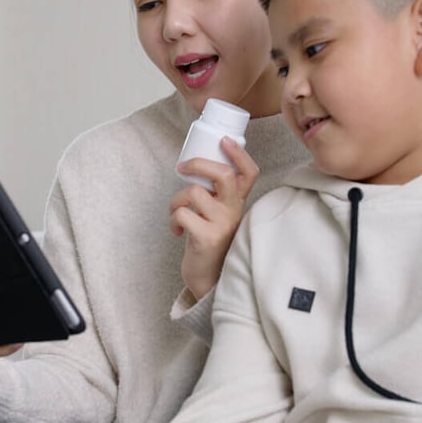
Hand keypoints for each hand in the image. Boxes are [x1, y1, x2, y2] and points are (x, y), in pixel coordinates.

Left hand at [170, 137, 258, 299]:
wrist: (210, 282)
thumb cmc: (211, 243)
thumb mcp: (221, 217)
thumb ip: (217, 197)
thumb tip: (194, 168)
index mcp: (238, 203)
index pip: (249, 173)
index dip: (238, 154)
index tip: (224, 140)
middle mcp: (234, 212)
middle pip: (224, 174)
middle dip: (198, 164)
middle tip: (182, 168)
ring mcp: (222, 225)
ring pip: (194, 192)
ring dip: (176, 199)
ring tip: (175, 212)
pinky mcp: (206, 238)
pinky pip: (182, 214)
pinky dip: (172, 219)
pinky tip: (176, 231)